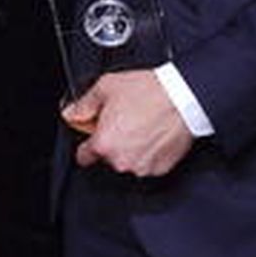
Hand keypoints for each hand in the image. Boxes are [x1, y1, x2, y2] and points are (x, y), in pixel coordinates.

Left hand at [63, 70, 192, 177]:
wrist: (183, 98)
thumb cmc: (148, 92)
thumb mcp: (105, 88)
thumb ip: (83, 105)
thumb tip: (72, 113)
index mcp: (103, 144)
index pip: (83, 157)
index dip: (86, 146)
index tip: (91, 140)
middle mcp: (122, 161)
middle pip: (108, 157)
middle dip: (111, 143)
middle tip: (121, 123)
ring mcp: (143, 167)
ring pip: (129, 161)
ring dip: (130, 149)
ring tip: (139, 126)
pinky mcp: (161, 168)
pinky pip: (148, 163)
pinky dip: (148, 152)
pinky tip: (152, 135)